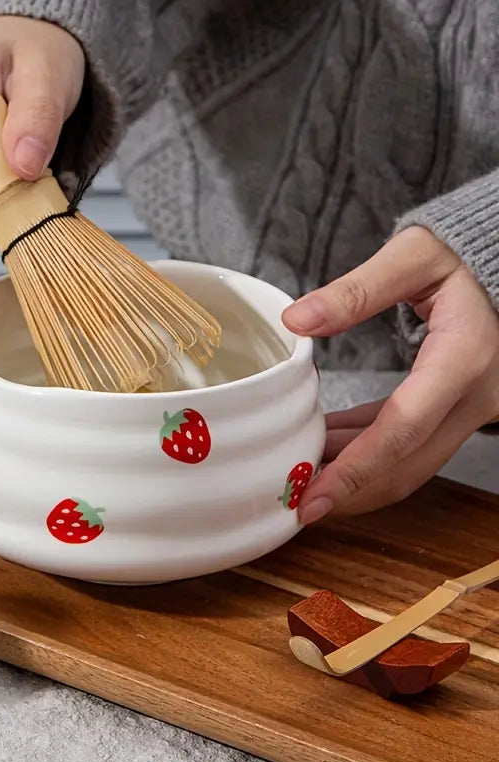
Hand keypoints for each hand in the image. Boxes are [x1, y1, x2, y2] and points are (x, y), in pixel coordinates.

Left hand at [281, 225, 498, 523]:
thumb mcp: (413, 256)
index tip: (312, 497)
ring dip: (352, 477)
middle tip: (294, 505)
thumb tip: (296, 319)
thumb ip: (357, 288)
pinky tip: (322, 445)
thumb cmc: (458, 260)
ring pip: (406, 466)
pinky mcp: (448, 412)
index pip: (403, 429)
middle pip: (405, 465)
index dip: (355, 469)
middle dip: (349, 492)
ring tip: (297, 476)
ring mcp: (463, 411)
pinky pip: (403, 445)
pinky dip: (361, 453)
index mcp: (462, 359)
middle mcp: (468, 397)